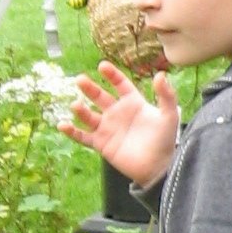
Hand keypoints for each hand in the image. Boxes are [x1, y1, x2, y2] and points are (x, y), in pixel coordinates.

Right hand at [60, 61, 179, 187]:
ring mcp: (108, 128)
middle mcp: (118, 113)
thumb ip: (166, 95)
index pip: (120, 84)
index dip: (112, 75)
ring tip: (76, 105)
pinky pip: (83, 136)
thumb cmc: (165, 140)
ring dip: (81, 110)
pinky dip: (72, 132)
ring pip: (89, 116)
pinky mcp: (101, 144)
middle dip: (90, 88)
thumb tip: (161, 74)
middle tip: (80, 79)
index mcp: (133, 103)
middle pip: (100, 97)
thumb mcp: (169, 115)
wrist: (158, 166)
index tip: (102, 65)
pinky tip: (62, 125)